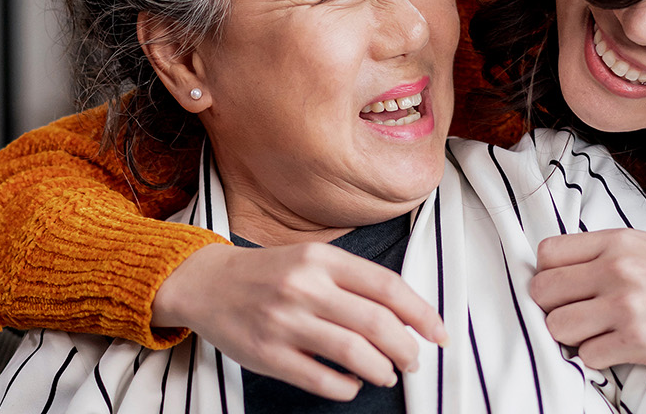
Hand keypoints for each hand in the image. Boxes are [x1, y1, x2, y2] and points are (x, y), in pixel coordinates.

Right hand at [153, 242, 448, 400]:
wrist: (207, 283)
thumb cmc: (270, 274)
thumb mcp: (313, 258)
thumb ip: (356, 280)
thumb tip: (409, 314)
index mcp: (323, 258)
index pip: (388, 288)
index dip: (422, 314)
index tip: (438, 334)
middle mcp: (305, 287)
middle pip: (378, 324)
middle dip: (407, 348)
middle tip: (413, 359)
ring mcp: (285, 322)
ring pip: (355, 354)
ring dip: (383, 370)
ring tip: (386, 372)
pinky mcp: (268, 354)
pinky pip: (323, 380)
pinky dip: (349, 387)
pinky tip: (352, 382)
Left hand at [530, 228, 645, 368]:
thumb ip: (606, 254)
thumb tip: (562, 271)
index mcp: (618, 241)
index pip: (547, 253)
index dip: (548, 273)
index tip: (562, 286)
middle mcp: (617, 270)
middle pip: (543, 292)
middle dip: (552, 307)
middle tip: (574, 314)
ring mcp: (625, 307)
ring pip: (557, 327)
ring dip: (572, 336)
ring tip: (596, 333)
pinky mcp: (637, 342)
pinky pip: (586, 356)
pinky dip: (596, 357)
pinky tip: (616, 348)